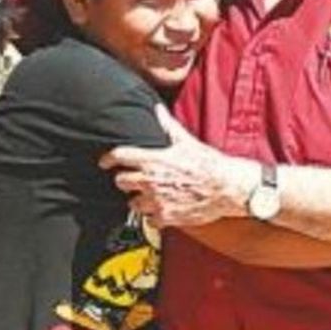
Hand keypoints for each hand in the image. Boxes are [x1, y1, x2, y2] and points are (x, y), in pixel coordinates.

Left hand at [99, 106, 256, 227]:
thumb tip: (157, 109)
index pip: (119, 156)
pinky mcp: (166, 217)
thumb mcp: (185, 141)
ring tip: (152, 195)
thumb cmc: (209, 164)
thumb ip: (167, 125)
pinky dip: (154, 215)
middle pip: (120, 182)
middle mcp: (150, 181)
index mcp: (153, 160)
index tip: (104, 162)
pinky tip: (163, 208)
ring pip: (132, 203)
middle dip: (126, 180)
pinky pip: (149, 220)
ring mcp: (157, 201)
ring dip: (140, 199)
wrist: (227, 187)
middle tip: (135, 179)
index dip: (107, 159)